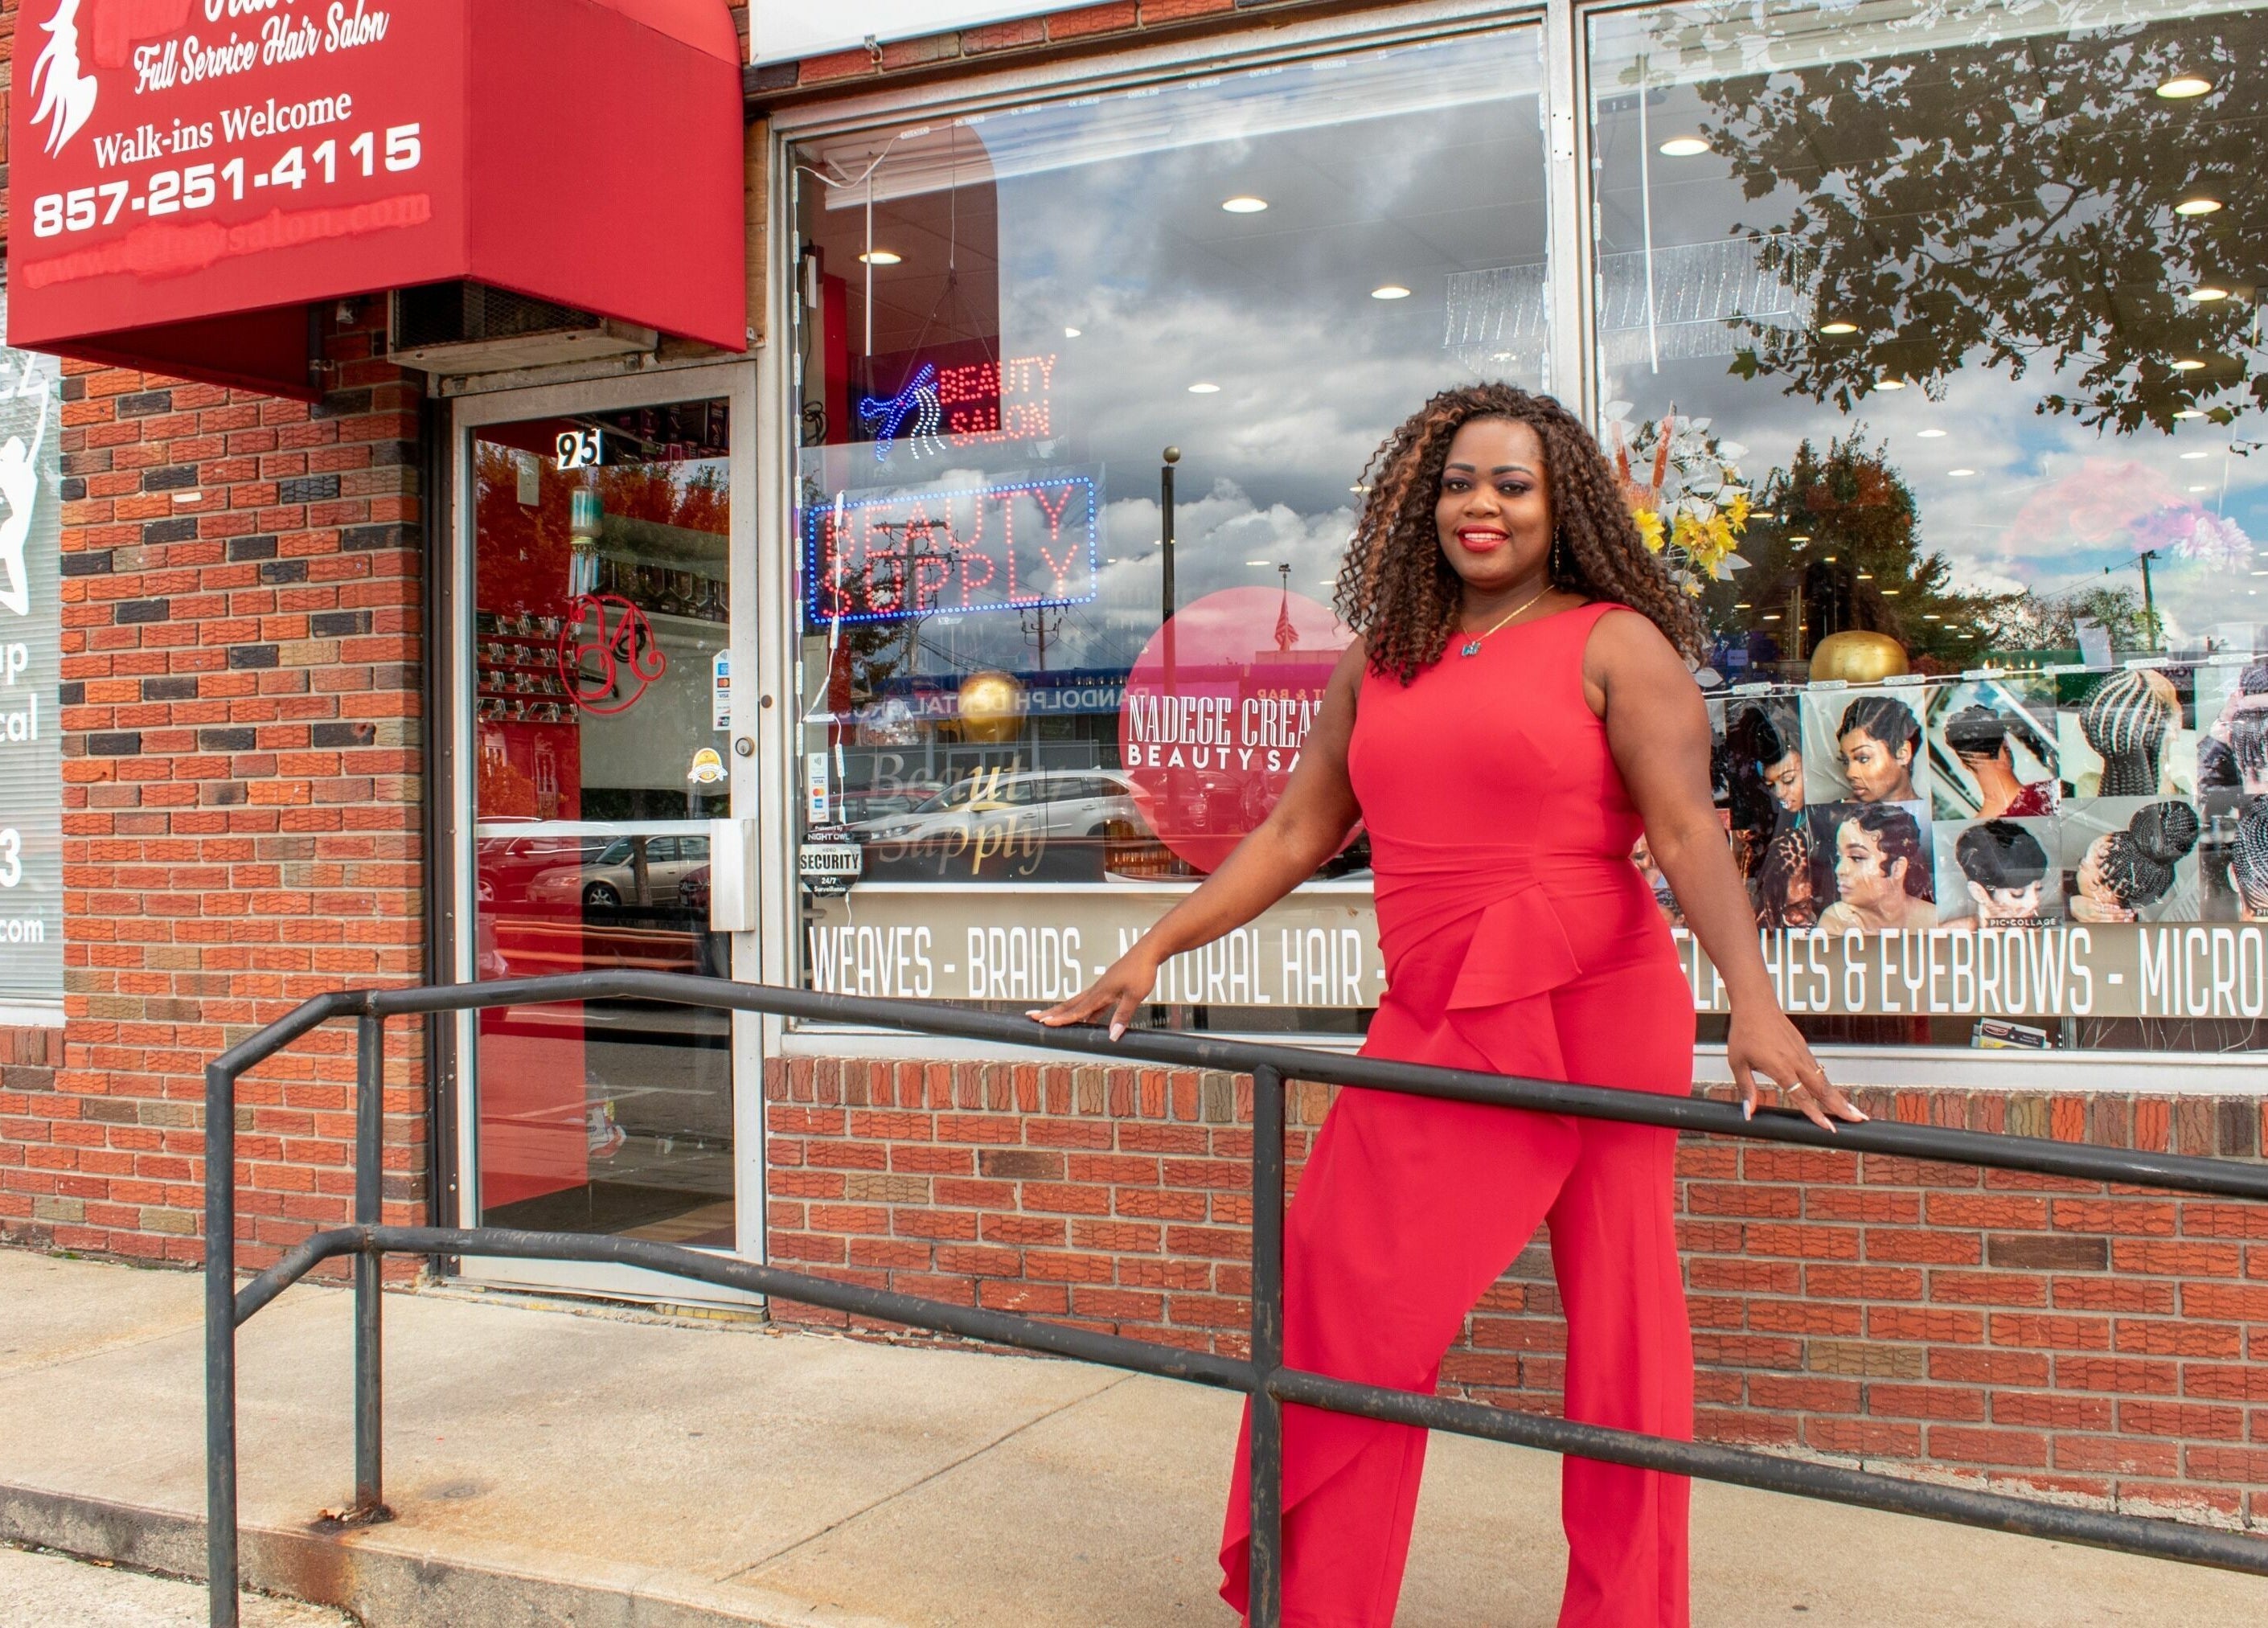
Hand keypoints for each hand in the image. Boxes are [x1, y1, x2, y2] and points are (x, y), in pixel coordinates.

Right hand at [1029, 947, 1159, 1041]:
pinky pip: (1090, 1003)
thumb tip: (1113, 1036)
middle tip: (1031, 1017)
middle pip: (1069, 1004)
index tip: (1044, 1023)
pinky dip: (1082, 1012)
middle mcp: (1096, 990)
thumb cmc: (1142, 972)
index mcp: (1100, 992)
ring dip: (1063, 1011)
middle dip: (1051, 1012)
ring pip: (1077, 1003)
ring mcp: (1101, 988)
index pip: (1077, 1009)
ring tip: (1049, 1019)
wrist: (1148, 953)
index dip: (1061, 1019)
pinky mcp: (1107, 988)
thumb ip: (1122, 1016)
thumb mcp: (1135, 996)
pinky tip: (1084, 1020)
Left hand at [1726, 1006, 1866, 1132]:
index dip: (1816, 1114)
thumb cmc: (1745, 1032)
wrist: (1756, 1004)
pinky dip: (1828, 1084)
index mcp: (1781, 1067)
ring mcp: (1803, 1054)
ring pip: (1824, 1080)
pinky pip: (1818, 1070)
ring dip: (1839, 1097)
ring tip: (1853, 1112)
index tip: (1828, 1127)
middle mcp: (1796, 1061)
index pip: (1802, 1096)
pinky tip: (1832, 1094)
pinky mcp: (1804, 1048)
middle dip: (1841, 1107)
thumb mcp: (1738, 1063)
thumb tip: (1749, 1112)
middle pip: (1823, 1089)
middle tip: (1859, 1120)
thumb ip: (1746, 1088)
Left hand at [2070, 894, 2132, 923]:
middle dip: (2123, 918)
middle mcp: (2094, 917)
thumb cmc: (2078, 914)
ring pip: (2109, 911)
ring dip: (2120, 912)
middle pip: (2112, 918)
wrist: (2069, 905)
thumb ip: (2096, 924)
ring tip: (2129, 912)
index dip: (2119, 923)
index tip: (2128, 922)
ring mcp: (2094, 909)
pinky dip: (2111, 906)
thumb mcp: (2085, 922)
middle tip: (2132, 917)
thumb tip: (2107, 926)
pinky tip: (2118, 907)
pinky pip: (2104, 905)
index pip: (2109, 924)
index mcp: (2093, 923)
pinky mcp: (2092, 903)